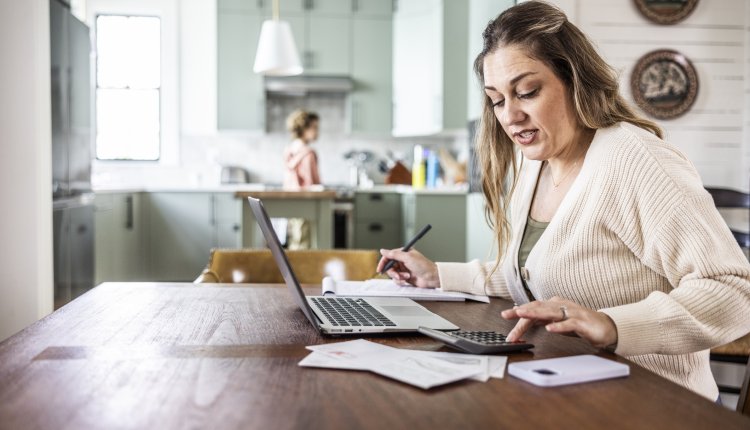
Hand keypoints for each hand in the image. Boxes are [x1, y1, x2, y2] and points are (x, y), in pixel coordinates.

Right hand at [376, 248, 439, 288]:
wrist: (431, 277)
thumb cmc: (423, 266)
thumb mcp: (407, 257)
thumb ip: (394, 254)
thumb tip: (383, 251)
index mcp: (403, 253)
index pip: (389, 256)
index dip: (383, 262)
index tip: (380, 269)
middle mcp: (403, 261)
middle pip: (389, 266)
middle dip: (392, 272)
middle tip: (397, 275)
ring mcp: (404, 269)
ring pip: (392, 274)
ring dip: (398, 276)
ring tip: (405, 277)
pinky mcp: (405, 277)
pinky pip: (397, 280)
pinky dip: (400, 281)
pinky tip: (407, 279)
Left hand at [500, 297, 617, 348]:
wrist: (606, 327)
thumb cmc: (581, 324)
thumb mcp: (557, 322)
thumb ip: (543, 320)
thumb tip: (525, 321)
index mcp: (554, 305)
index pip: (533, 308)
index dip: (518, 312)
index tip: (505, 316)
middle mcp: (561, 306)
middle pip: (538, 307)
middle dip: (521, 311)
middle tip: (506, 314)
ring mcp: (572, 313)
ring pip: (550, 312)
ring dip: (534, 313)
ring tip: (521, 314)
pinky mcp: (582, 322)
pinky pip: (569, 324)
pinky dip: (559, 326)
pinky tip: (550, 329)